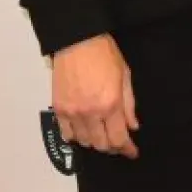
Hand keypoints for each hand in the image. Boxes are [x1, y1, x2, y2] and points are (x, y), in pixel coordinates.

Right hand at [51, 33, 138, 158]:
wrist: (77, 40)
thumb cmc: (104, 53)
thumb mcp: (125, 76)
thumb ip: (129, 105)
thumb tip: (132, 126)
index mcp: (110, 104)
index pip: (118, 139)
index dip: (126, 149)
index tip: (131, 152)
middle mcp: (90, 113)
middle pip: (101, 145)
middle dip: (112, 146)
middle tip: (117, 141)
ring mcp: (72, 112)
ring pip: (84, 142)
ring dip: (94, 141)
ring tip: (101, 132)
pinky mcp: (59, 108)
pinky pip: (66, 134)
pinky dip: (76, 136)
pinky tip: (83, 130)